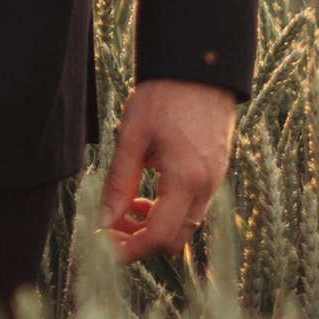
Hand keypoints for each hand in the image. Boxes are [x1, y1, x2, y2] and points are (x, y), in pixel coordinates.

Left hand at [98, 77, 237, 263]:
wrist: (201, 68)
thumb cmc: (165, 95)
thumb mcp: (132, 136)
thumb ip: (118, 182)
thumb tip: (103, 220)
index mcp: (187, 178)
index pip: (159, 236)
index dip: (129, 249)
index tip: (103, 246)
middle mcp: (207, 186)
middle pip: (174, 240)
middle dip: (139, 242)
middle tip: (108, 229)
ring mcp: (215, 180)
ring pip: (183, 226)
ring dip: (151, 227)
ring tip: (123, 207)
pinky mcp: (215, 173)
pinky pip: (190, 208)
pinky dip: (165, 212)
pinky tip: (143, 196)